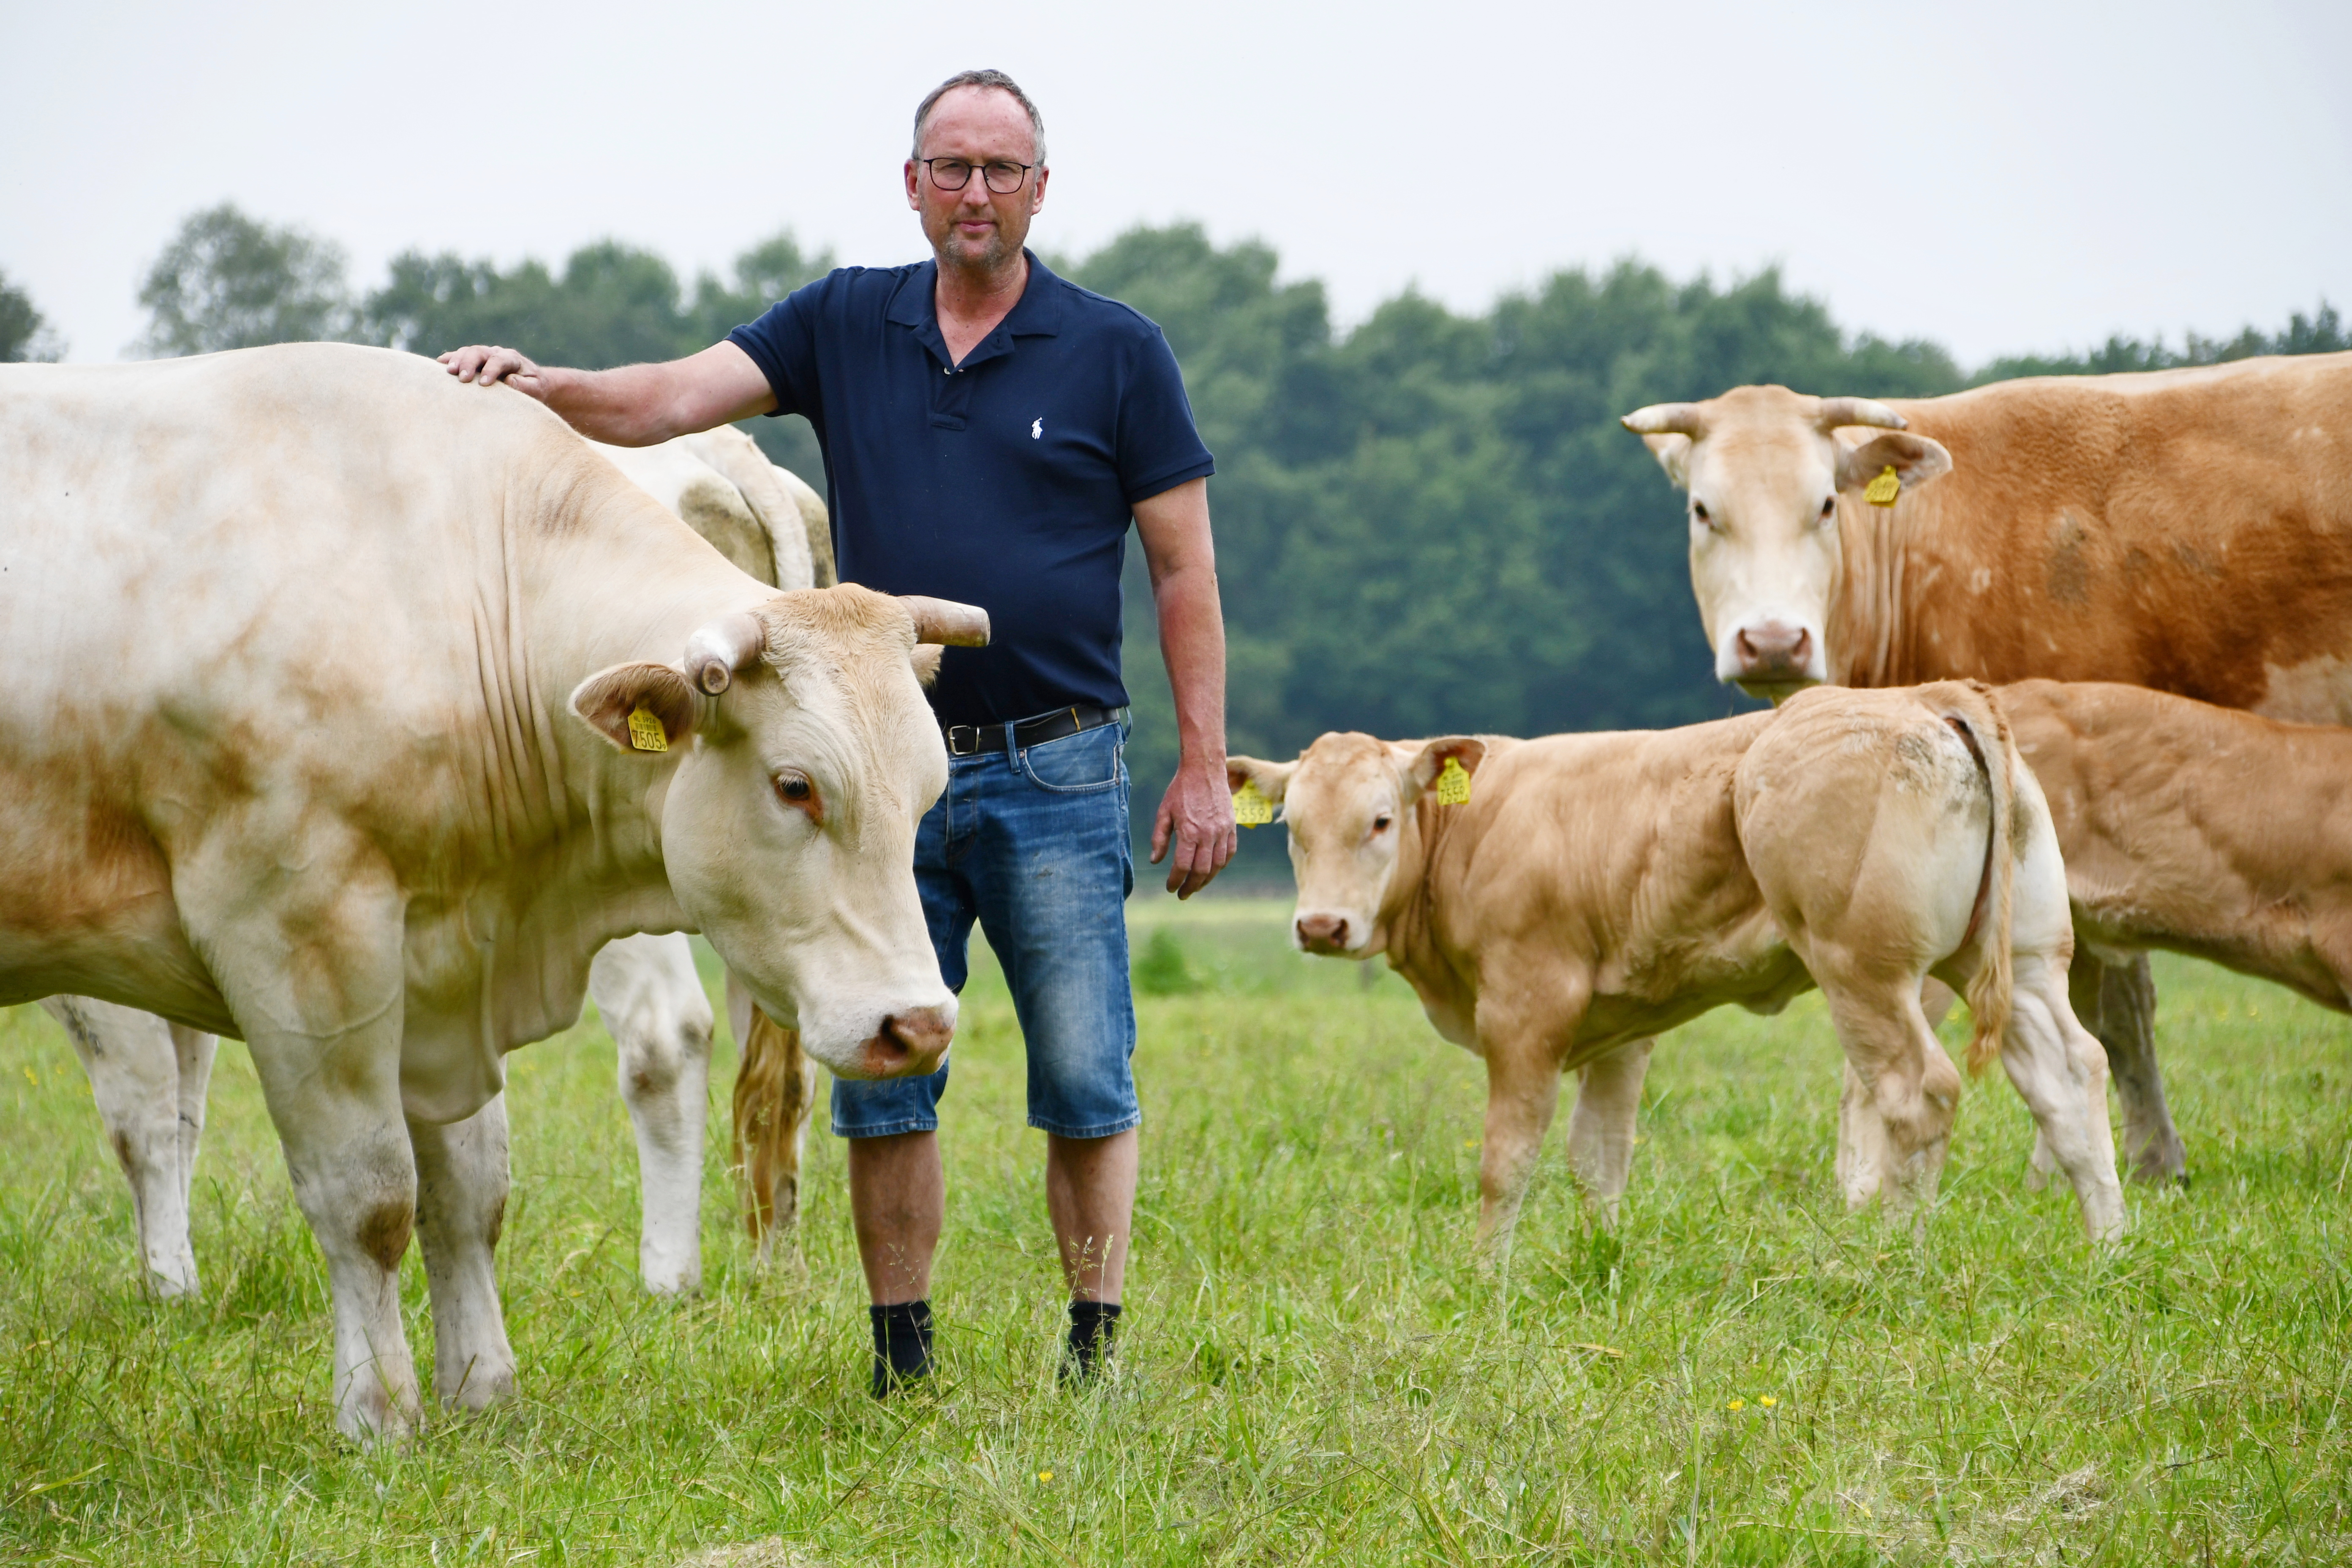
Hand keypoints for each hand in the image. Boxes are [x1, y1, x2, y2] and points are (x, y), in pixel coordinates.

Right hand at [439, 345, 545, 397]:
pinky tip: (439, 364)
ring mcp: (484, 355)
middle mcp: (496, 353)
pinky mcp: (474, 360)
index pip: (500, 360)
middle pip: (479, 352)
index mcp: (512, 358)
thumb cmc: (534, 387)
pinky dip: (450, 358)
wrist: (532, 381)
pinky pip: (460, 355)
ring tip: (449, 372)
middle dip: (469, 364)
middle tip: (462, 379)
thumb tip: (509, 381)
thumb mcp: (536, 388)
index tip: (484, 384)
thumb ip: (526, 386)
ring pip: (468, 351)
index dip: (491, 370)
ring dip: (457, 360)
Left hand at [1151, 753, 1236, 898]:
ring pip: (1217, 865)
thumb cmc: (1181, 790)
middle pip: (1201, 871)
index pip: (1182, 866)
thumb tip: (1155, 861)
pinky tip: (1212, 870)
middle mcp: (1208, 834)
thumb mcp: (1164, 812)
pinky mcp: (1232, 827)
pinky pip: (1229, 853)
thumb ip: (1159, 838)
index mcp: (1189, 831)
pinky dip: (1221, 865)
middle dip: (1191, 886)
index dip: (1175, 881)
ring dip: (1206, 880)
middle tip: (1182, 894)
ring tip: (1196, 886)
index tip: (1170, 888)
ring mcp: (1223, 831)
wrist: (1204, 769)